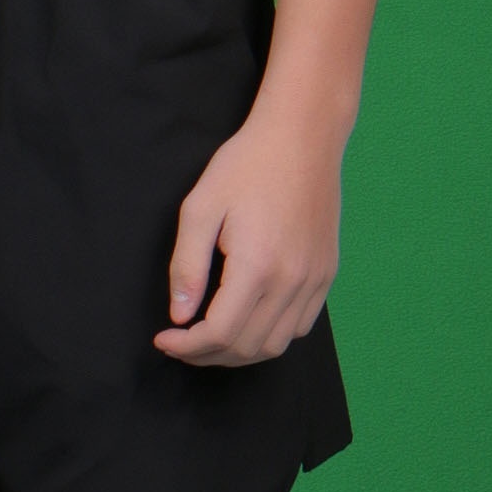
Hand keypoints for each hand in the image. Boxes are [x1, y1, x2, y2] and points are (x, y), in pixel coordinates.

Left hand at [156, 101, 344, 367]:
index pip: (220, 333)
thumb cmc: (246, 165)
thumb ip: (187, 266)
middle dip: (207, 354)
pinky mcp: (326, 273)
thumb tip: (180, 316)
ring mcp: (314, 279)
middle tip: (181, 342)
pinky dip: (271, 336)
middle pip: (248, 347)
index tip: (164, 339)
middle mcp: (292, 281)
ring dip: (239, 352)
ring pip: (277, 344)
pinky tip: (249, 320)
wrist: (302, 137)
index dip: (187, 347)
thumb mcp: (201, 207)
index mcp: (257, 266)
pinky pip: (301, 326)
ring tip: (210, 338)